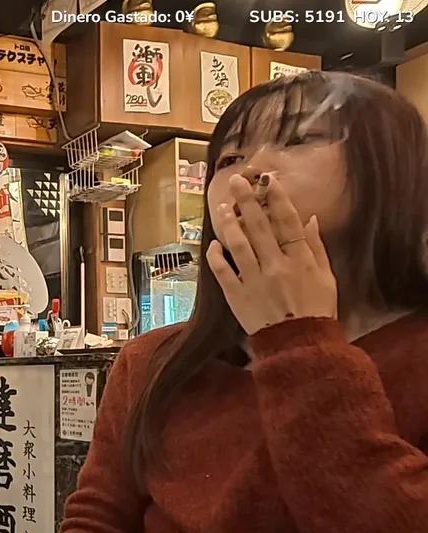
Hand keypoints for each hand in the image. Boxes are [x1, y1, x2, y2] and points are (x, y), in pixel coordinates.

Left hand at [206, 174, 337, 334]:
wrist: (299, 346)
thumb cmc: (317, 311)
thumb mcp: (326, 278)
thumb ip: (316, 248)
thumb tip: (310, 218)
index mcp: (300, 260)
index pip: (287, 222)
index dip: (278, 199)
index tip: (268, 180)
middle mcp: (276, 266)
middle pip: (259, 227)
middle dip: (247, 201)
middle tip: (236, 181)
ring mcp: (254, 280)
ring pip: (237, 244)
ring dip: (228, 223)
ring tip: (223, 208)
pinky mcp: (237, 296)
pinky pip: (223, 271)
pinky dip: (215, 256)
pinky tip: (213, 244)